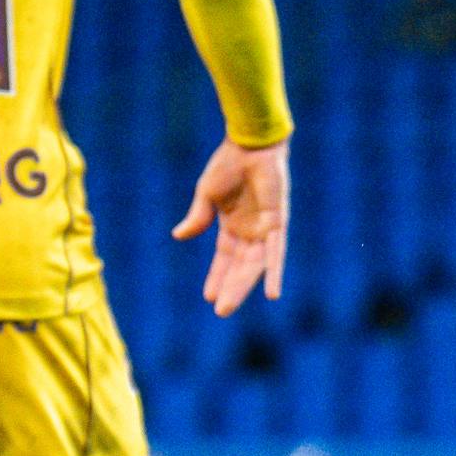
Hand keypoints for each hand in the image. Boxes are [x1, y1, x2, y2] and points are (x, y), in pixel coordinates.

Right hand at [172, 136, 288, 316]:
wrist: (249, 144)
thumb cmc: (228, 164)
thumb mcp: (207, 194)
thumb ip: (198, 217)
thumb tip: (178, 236)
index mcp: (233, 224)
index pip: (225, 258)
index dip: (217, 276)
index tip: (209, 297)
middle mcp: (250, 230)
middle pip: (240, 266)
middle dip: (230, 288)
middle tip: (220, 311)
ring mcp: (265, 228)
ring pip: (255, 265)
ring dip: (244, 285)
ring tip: (229, 306)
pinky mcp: (277, 222)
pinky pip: (276, 252)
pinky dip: (274, 272)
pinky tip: (272, 293)